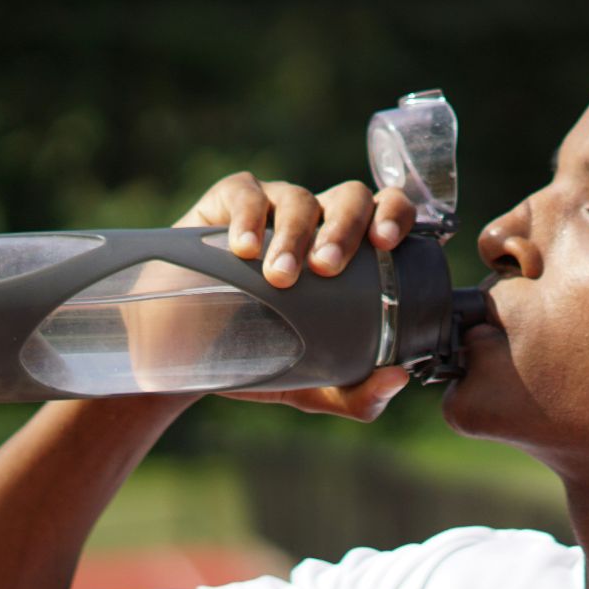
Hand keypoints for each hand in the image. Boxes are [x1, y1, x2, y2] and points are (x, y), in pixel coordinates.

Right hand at [160, 171, 418, 419]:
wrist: (191, 355)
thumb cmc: (266, 357)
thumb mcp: (315, 385)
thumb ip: (359, 394)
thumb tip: (397, 379)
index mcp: (354, 252)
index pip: (388, 211)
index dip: (395, 215)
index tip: (385, 243)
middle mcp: (321, 222)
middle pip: (350, 198)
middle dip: (344, 228)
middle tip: (327, 268)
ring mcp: (275, 208)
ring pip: (300, 199)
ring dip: (294, 236)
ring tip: (279, 276)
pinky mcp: (228, 203)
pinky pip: (246, 194)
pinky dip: (248, 217)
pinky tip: (244, 249)